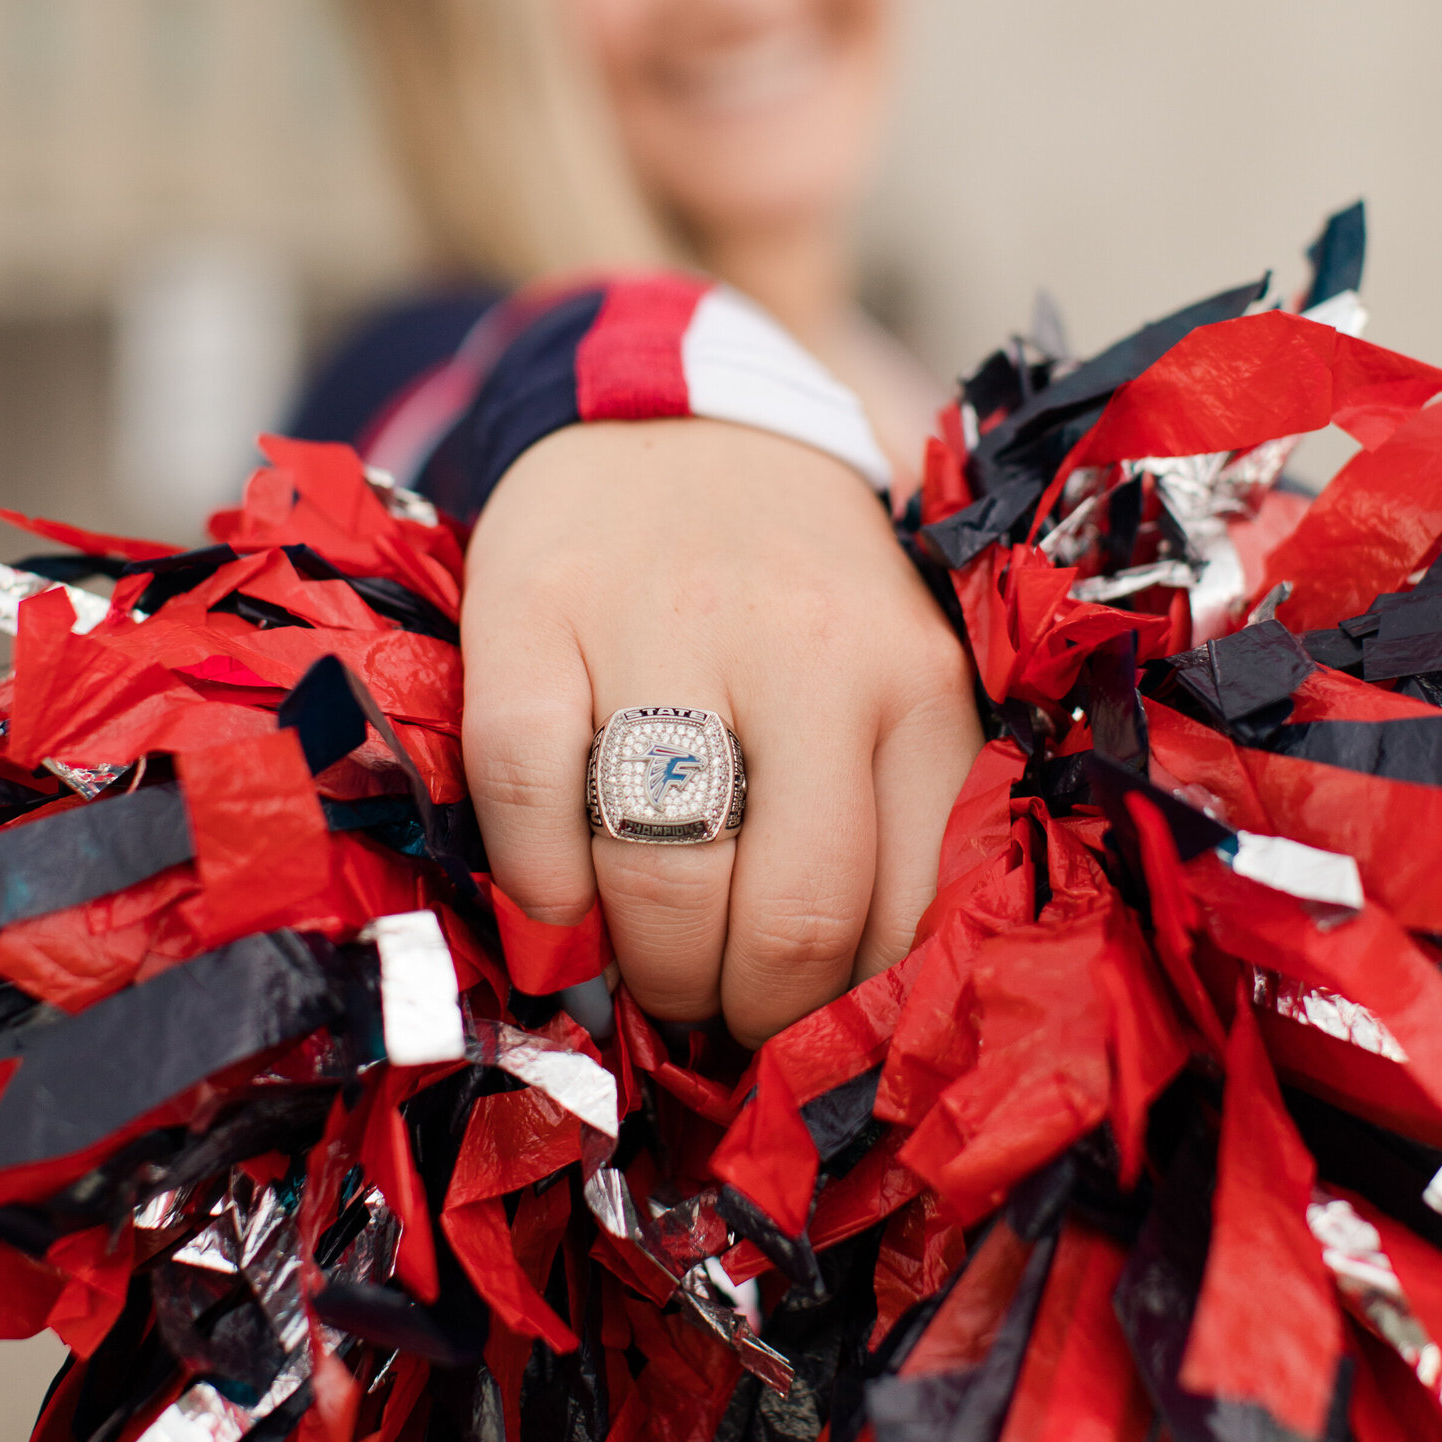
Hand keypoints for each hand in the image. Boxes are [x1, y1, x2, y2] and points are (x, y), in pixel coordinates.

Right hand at [461, 419, 982, 1045]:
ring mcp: (664, 623)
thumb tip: (851, 1011)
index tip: (802, 1029)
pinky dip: (538, 887)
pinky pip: (528, 792)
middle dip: (744, 1010)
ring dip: (645, 969)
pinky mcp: (534, 608)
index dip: (846, 1012)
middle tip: (713, 1011)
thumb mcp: (885, 672)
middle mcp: (806, 649)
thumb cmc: (791, 584)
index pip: (908, 909)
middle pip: (792, 914)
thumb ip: (893, 809)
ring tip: (637, 969)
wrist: (675, 412)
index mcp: (912, 678)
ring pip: (664, 872)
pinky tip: (554, 905)